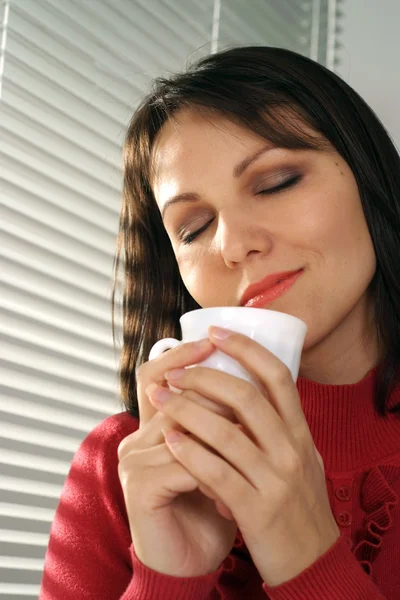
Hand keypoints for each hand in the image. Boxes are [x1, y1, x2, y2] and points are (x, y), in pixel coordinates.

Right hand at [117, 339, 236, 577]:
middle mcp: (137, 438)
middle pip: (171, 394)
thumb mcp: (219, 458)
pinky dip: (214, 471)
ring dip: (222, 436)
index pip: (155, 375)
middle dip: (211, 389)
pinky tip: (233, 487)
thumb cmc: (209, 507)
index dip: (181, 355)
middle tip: (247, 392)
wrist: (190, 561)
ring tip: (252, 444)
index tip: (214, 340)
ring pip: (183, 426)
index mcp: (154, 428)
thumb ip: (222, 423)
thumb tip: (253, 381)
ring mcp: (133, 461)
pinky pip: (184, 464)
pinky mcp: (138, 486)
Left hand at [146, 326, 339, 586]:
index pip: (277, 376)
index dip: (246, 348)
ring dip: (187, 410)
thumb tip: (244, 390)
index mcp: (300, 432)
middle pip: (246, 397)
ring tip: (160, 398)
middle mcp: (292, 449)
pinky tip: (169, 440)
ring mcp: (276, 480)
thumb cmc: (296, 504)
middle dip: (205, 377)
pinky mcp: (257, 510)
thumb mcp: (299, 458)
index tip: (216, 332)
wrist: (312, 561)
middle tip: (175, 372)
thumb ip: (278, 427)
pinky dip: (190, 453)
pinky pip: (218, 473)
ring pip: (226, 432)